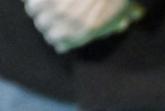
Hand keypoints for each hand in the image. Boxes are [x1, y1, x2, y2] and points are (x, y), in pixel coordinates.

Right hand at [23, 0, 143, 52]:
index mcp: (86, 30)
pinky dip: (32, 1)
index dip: (59, 41)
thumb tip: (125, 24)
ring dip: (39, 12)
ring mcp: (54, 4)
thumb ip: (120, 22)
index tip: (59, 38)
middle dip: (48, 26)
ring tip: (43, 8)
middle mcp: (67, 19)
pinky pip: (30, 1)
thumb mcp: (124, 11)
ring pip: (35, 13)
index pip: (60, 44)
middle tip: (50, 22)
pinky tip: (38, 0)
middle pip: (45, 30)